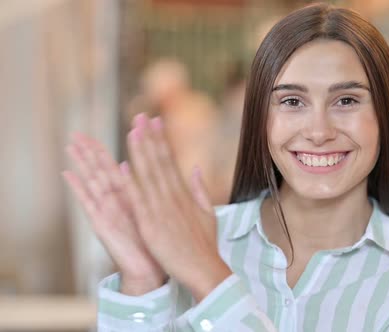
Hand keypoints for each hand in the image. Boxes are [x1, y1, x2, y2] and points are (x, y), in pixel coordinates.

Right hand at [63, 133, 166, 294]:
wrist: (149, 269)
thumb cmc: (154, 241)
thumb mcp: (155, 211)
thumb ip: (150, 191)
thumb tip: (151, 171)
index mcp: (130, 197)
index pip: (117, 168)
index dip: (110, 151)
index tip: (91, 136)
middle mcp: (116, 202)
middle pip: (100, 172)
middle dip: (90, 152)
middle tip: (77, 132)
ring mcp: (107, 212)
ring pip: (92, 182)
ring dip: (81, 164)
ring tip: (71, 146)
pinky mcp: (101, 224)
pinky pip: (87, 204)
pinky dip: (78, 189)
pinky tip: (68, 174)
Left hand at [125, 113, 230, 300]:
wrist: (205, 269)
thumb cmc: (205, 244)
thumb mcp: (208, 213)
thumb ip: (200, 190)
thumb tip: (196, 168)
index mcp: (184, 194)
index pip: (170, 161)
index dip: (161, 140)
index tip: (155, 121)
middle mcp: (172, 197)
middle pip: (159, 162)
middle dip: (149, 137)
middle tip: (141, 116)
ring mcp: (161, 210)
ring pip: (148, 176)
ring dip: (139, 152)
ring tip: (132, 131)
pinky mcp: (151, 225)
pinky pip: (138, 201)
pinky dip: (131, 183)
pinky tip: (122, 167)